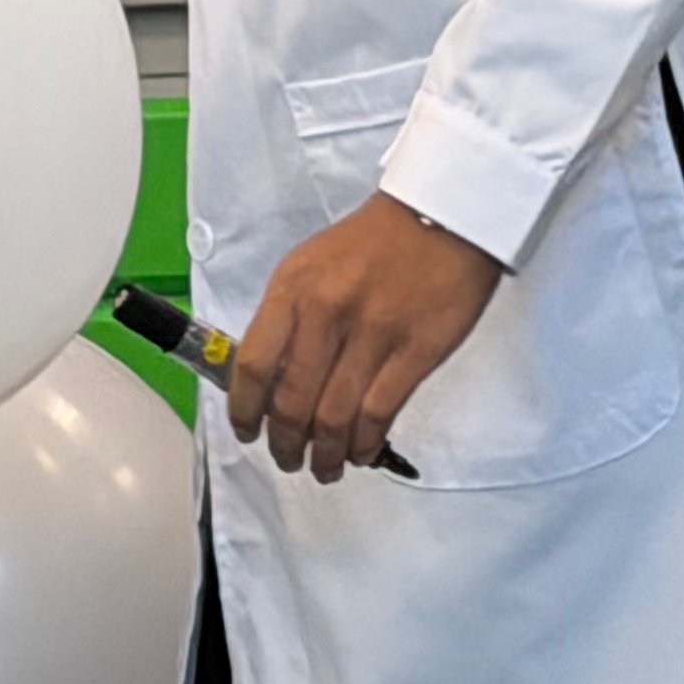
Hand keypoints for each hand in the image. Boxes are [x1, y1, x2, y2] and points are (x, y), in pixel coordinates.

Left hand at [227, 192, 502, 482]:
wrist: (439, 215)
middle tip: (287, 459)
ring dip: (324, 454)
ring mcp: (373, 333)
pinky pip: (379, 412)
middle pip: (292, 401)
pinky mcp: (415, 350)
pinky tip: (359, 452)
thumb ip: (288, 316)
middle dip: (285, 443)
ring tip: (323, 468)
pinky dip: (364, 442)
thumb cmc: (370, 242)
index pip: (254, 364)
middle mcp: (326, 312)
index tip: (245, 432)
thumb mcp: (310, 265)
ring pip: (334, 416)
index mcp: (293, 289)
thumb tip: (270, 377)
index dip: (244, 409)